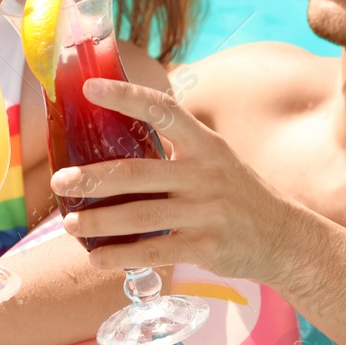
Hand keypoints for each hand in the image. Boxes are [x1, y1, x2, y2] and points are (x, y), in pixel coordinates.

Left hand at [50, 78, 301, 283]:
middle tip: (60, 180)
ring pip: (140, 215)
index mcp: (205, 145)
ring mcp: (207, 212)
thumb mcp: (215, 161)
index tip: (90, 87)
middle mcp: (206, 174)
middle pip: (138, 172)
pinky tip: (97, 257)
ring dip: (98, 221)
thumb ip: (176, 150)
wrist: (284, 239)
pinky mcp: (206, 246)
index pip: (163, 111)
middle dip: (94, 178)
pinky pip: (155, 250)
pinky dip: (121, 255)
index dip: (126, 96)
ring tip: (69, 224)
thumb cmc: (237, 196)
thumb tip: (115, 142)